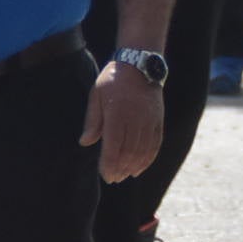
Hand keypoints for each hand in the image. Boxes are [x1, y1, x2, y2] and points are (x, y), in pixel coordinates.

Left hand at [80, 62, 164, 180]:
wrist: (140, 63)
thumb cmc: (113, 79)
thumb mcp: (97, 94)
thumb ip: (92, 120)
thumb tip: (85, 142)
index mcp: (117, 112)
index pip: (113, 146)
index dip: (109, 164)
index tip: (105, 175)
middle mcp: (134, 118)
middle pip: (128, 152)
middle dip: (120, 168)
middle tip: (113, 178)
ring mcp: (149, 120)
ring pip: (143, 150)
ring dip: (133, 166)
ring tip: (125, 175)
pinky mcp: (158, 119)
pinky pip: (155, 144)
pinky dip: (148, 158)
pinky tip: (140, 167)